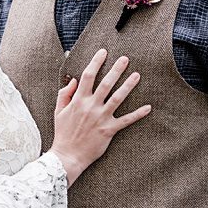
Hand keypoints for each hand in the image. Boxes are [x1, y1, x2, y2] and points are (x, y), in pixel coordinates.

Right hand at [50, 49, 151, 184]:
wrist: (67, 155)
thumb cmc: (63, 133)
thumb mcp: (59, 111)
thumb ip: (65, 94)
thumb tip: (74, 80)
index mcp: (78, 100)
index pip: (88, 76)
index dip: (96, 62)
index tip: (103, 52)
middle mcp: (91, 106)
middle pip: (106, 83)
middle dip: (116, 69)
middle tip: (126, 59)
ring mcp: (101, 118)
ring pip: (118, 98)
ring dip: (128, 86)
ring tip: (137, 75)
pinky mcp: (109, 130)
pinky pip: (126, 120)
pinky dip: (138, 114)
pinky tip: (148, 107)